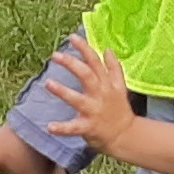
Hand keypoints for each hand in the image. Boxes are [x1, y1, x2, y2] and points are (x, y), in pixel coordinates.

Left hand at [42, 32, 140, 157]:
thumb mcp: (120, 86)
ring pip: (78, 99)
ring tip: (48, 83)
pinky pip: (74, 128)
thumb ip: (114, 67)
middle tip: (56, 55)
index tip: (72, 38)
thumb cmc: (119, 109)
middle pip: (86, 75)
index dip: (84, 49)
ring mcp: (94, 111)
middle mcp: (101, 95)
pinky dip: (62, 128)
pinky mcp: (89, 127)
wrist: (126, 136)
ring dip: (63, 91)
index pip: (95, 62)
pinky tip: (50, 126)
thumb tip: (107, 49)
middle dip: (72, 64)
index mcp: (107, 84)